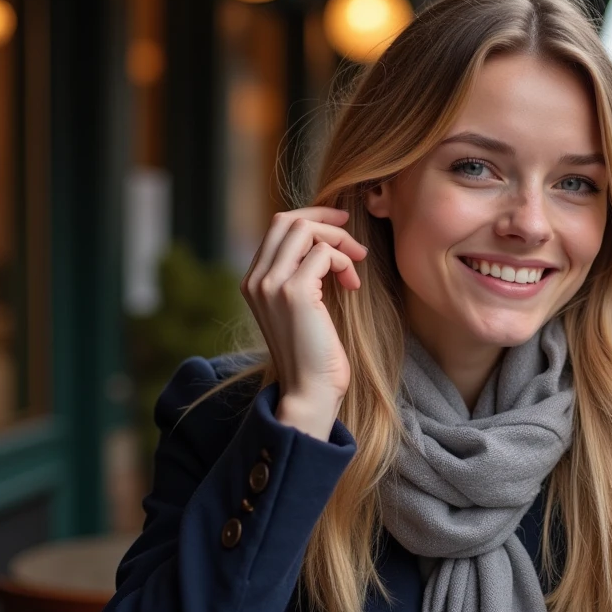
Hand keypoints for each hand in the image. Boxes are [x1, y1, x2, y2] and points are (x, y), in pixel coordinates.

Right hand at [240, 207, 367, 437]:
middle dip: (326, 221)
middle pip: (288, 220)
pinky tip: (352, 285)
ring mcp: (271, 284)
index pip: (277, 228)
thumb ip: (302, 276)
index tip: (340, 227)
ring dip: (339, 240)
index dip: (311, 220)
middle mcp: (256, 279)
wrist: (310, 391)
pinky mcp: (294, 292)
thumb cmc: (314, 354)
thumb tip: (325, 243)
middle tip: (353, 237)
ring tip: (357, 262)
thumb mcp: (302, 308)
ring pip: (305, 230)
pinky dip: (344, 261)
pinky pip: (324, 252)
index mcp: (254, 282)